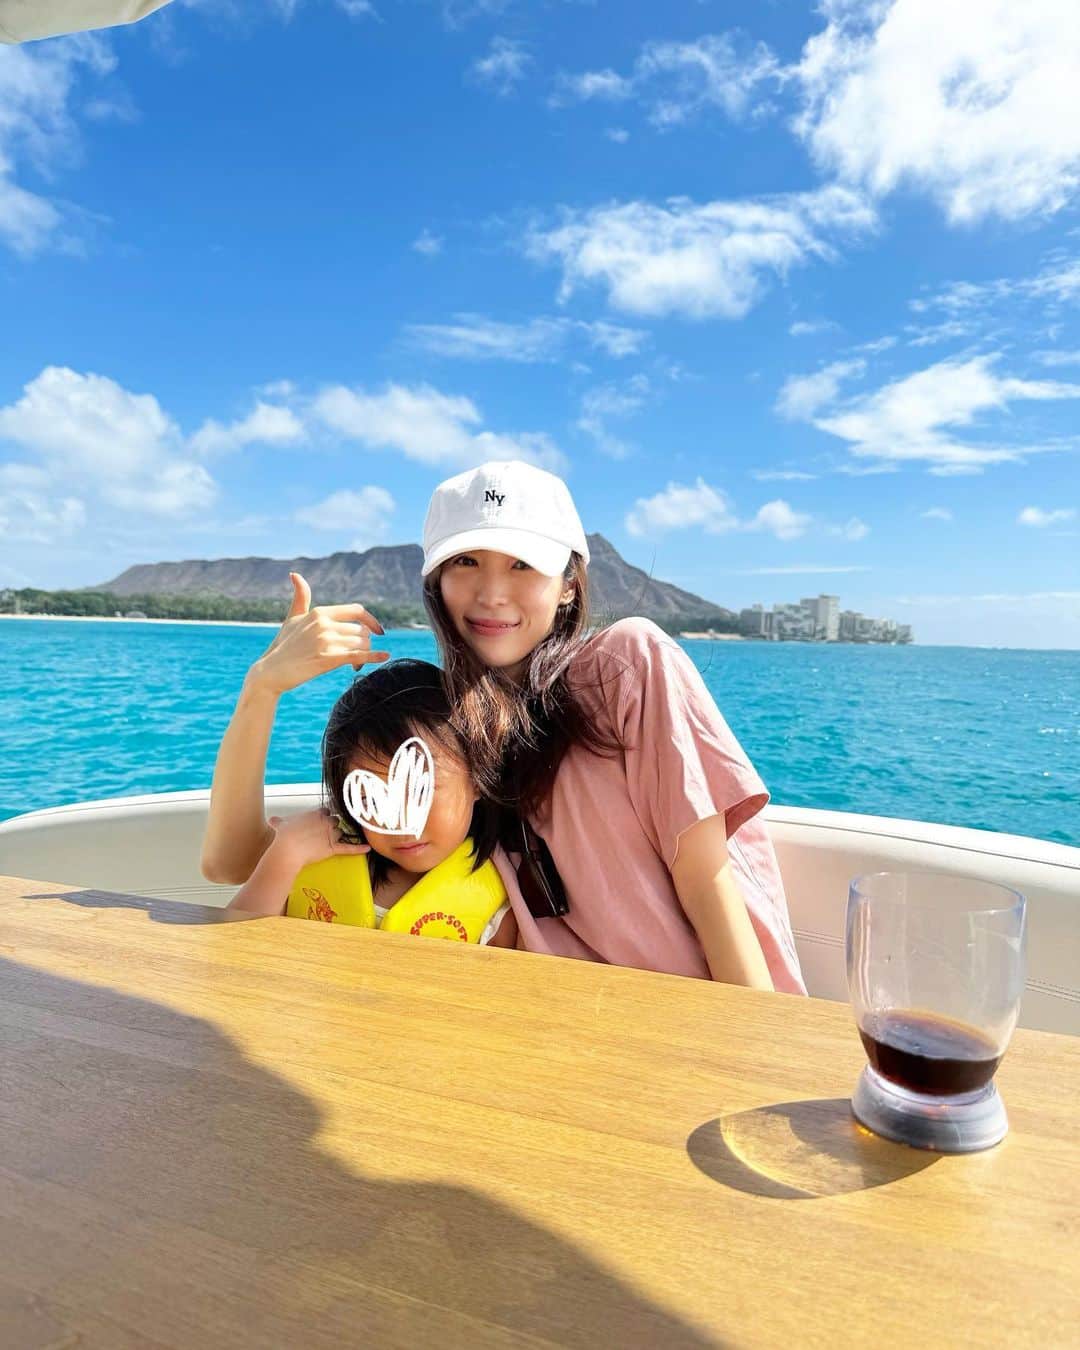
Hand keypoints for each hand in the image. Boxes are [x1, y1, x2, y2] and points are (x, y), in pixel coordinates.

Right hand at [250, 572, 390, 696]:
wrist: (271, 672)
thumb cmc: (283, 646)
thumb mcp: (292, 618)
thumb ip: (300, 597)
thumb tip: (295, 574)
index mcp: (320, 612)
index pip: (356, 611)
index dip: (371, 620)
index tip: (378, 630)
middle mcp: (324, 624)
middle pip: (362, 631)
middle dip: (363, 644)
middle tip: (356, 656)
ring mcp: (326, 641)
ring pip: (362, 644)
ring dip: (364, 654)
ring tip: (355, 664)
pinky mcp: (328, 659)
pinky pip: (359, 655)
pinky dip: (375, 657)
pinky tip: (385, 656)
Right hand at [265, 808, 369, 871]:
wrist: (287, 850)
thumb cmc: (284, 837)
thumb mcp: (281, 825)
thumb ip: (279, 822)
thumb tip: (272, 820)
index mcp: (316, 813)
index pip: (326, 811)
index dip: (323, 817)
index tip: (320, 822)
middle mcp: (326, 821)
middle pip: (335, 821)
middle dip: (331, 826)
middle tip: (324, 833)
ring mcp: (331, 834)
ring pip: (340, 832)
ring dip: (338, 836)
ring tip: (332, 841)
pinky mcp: (333, 848)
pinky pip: (349, 848)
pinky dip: (359, 849)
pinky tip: (368, 848)